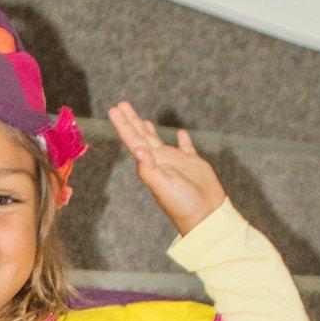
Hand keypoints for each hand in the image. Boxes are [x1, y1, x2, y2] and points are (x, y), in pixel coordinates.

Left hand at [106, 100, 227, 234]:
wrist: (205, 216)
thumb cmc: (183, 205)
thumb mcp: (163, 186)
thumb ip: (148, 169)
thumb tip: (137, 149)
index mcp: (151, 165)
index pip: (133, 141)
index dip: (123, 125)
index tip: (114, 110)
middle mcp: (160, 161)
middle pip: (142, 136)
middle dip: (131, 120)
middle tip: (121, 105)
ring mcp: (176, 161)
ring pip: (159, 140)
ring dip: (149, 128)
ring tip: (141, 118)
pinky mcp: (192, 163)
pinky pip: (186, 147)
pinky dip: (182, 139)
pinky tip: (180, 133)